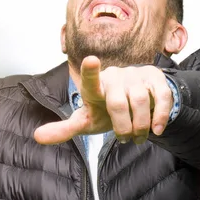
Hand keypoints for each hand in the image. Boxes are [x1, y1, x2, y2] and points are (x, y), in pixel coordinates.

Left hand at [34, 56, 172, 144]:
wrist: (133, 102)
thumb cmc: (105, 111)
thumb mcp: (86, 121)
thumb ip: (64, 129)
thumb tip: (37, 136)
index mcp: (95, 87)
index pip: (90, 79)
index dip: (90, 71)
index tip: (91, 60)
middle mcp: (115, 77)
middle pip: (118, 103)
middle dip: (122, 127)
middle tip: (124, 139)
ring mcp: (136, 75)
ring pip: (141, 101)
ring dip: (141, 126)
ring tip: (139, 137)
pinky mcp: (155, 78)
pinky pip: (162, 97)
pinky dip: (161, 116)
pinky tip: (157, 129)